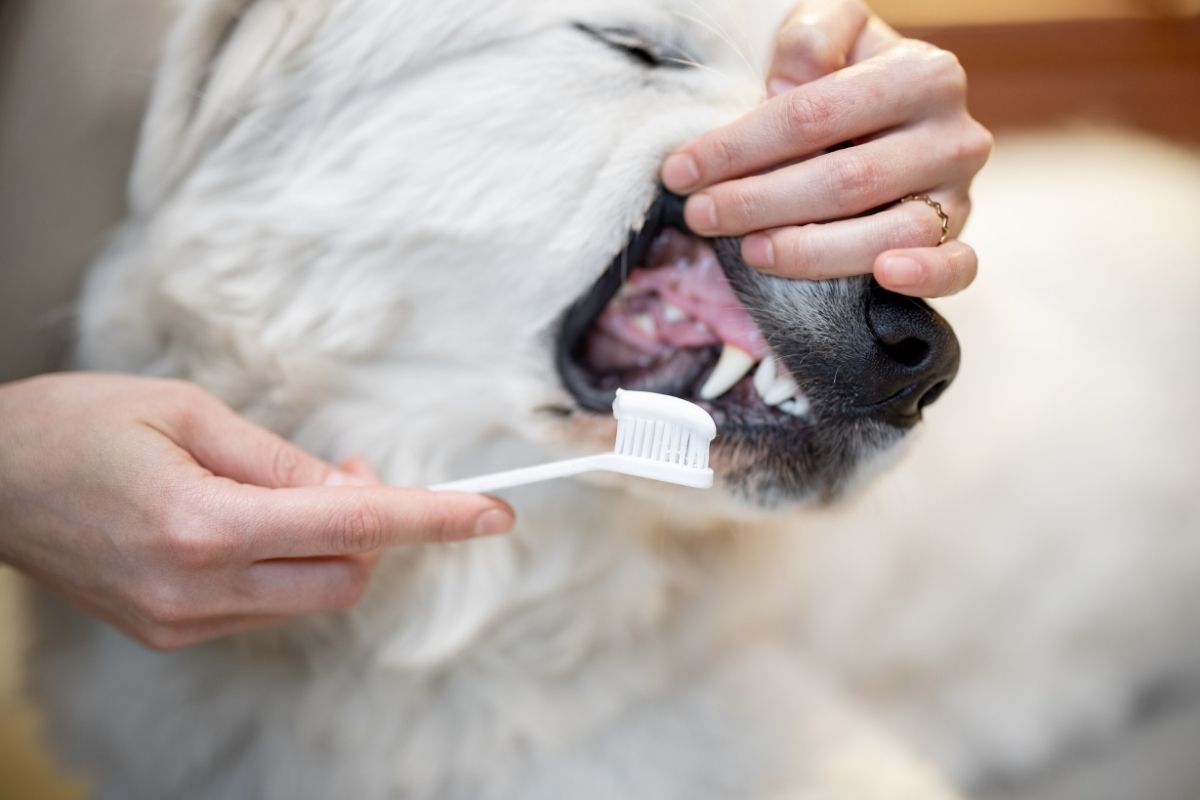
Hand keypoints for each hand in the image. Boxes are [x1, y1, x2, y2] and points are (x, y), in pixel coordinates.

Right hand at [0, 373, 513, 649]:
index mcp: (202, 525)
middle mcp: (197, 589)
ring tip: (286, 489)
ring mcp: (182, 621)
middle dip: (375, 529)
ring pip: (311, 596)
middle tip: (351, 469)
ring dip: (329, 546)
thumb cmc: (74, 426)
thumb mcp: (184, 412)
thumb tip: (354, 489)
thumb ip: (279, 460)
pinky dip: (288, 565)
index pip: (353, 527)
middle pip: (346, 577)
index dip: (432, 519)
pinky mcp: (171, 632)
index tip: (491, 513)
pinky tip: (254, 524)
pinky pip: (268, 605)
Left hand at [662, 0, 992, 296]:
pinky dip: (927, 276)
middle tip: (700, 215)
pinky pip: (958, 265)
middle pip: (847, 179)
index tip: (681, 171)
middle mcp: (953, 133)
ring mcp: (960, 190)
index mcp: (922, 74)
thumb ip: (810, 39)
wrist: (894, 107)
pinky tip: (884, 276)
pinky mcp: (960, 237)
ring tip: (751, 251)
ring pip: (891, 232)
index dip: (741, 146)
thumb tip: (786, 84)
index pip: (815, 115)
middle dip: (760, 201)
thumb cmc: (846, 71)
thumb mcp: (827, 29)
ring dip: (813, 250)